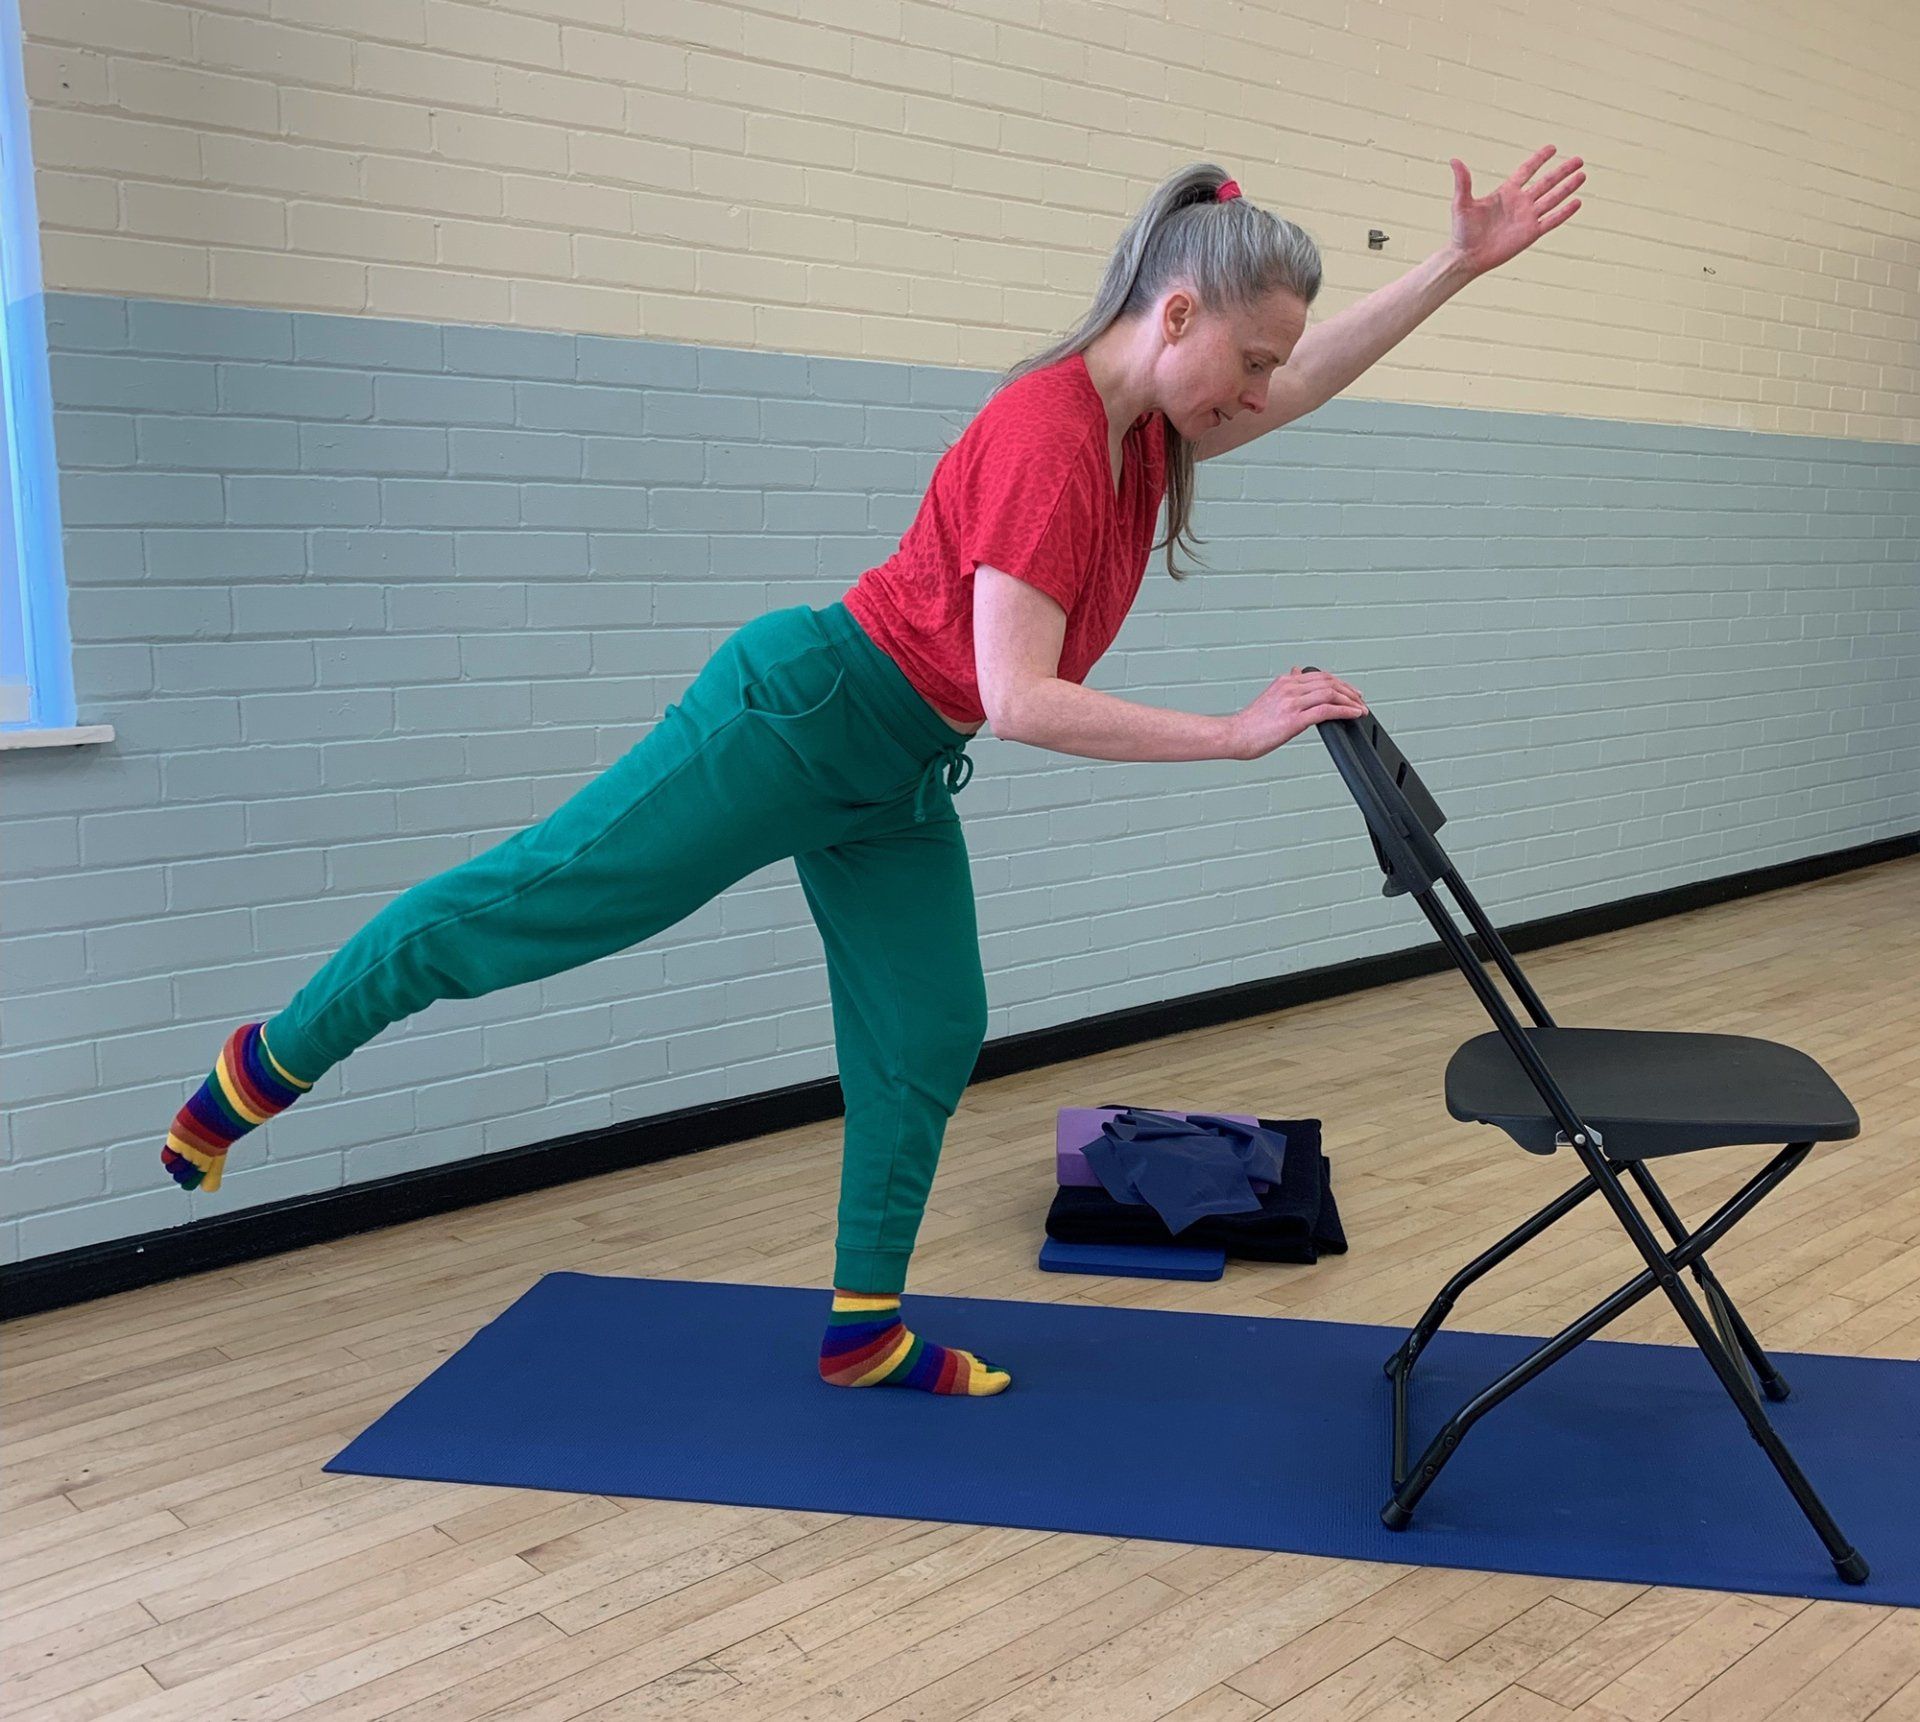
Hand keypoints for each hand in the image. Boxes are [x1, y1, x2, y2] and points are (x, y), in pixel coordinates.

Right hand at [1226, 667, 1368, 760]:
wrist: (1235, 735)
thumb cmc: (1250, 722)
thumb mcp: (1270, 696)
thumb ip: (1286, 684)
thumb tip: (1296, 672)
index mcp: (1285, 682)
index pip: (1320, 676)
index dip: (1340, 683)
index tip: (1350, 691)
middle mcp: (1290, 688)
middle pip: (1329, 682)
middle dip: (1349, 690)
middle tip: (1360, 700)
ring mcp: (1292, 703)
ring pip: (1331, 693)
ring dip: (1350, 701)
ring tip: (1360, 709)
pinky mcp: (1295, 719)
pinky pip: (1326, 710)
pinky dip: (1344, 711)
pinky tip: (1353, 714)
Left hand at [1446, 145, 1585, 276]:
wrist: (1467, 257)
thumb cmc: (1461, 231)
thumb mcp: (1461, 204)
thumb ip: (1463, 182)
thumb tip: (1454, 160)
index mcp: (1506, 192)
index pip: (1527, 170)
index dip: (1539, 159)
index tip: (1553, 148)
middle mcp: (1520, 203)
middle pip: (1546, 182)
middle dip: (1562, 171)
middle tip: (1579, 160)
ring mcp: (1527, 218)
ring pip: (1552, 198)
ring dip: (1568, 187)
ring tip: (1582, 175)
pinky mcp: (1530, 233)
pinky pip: (1551, 221)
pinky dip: (1564, 212)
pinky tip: (1577, 202)